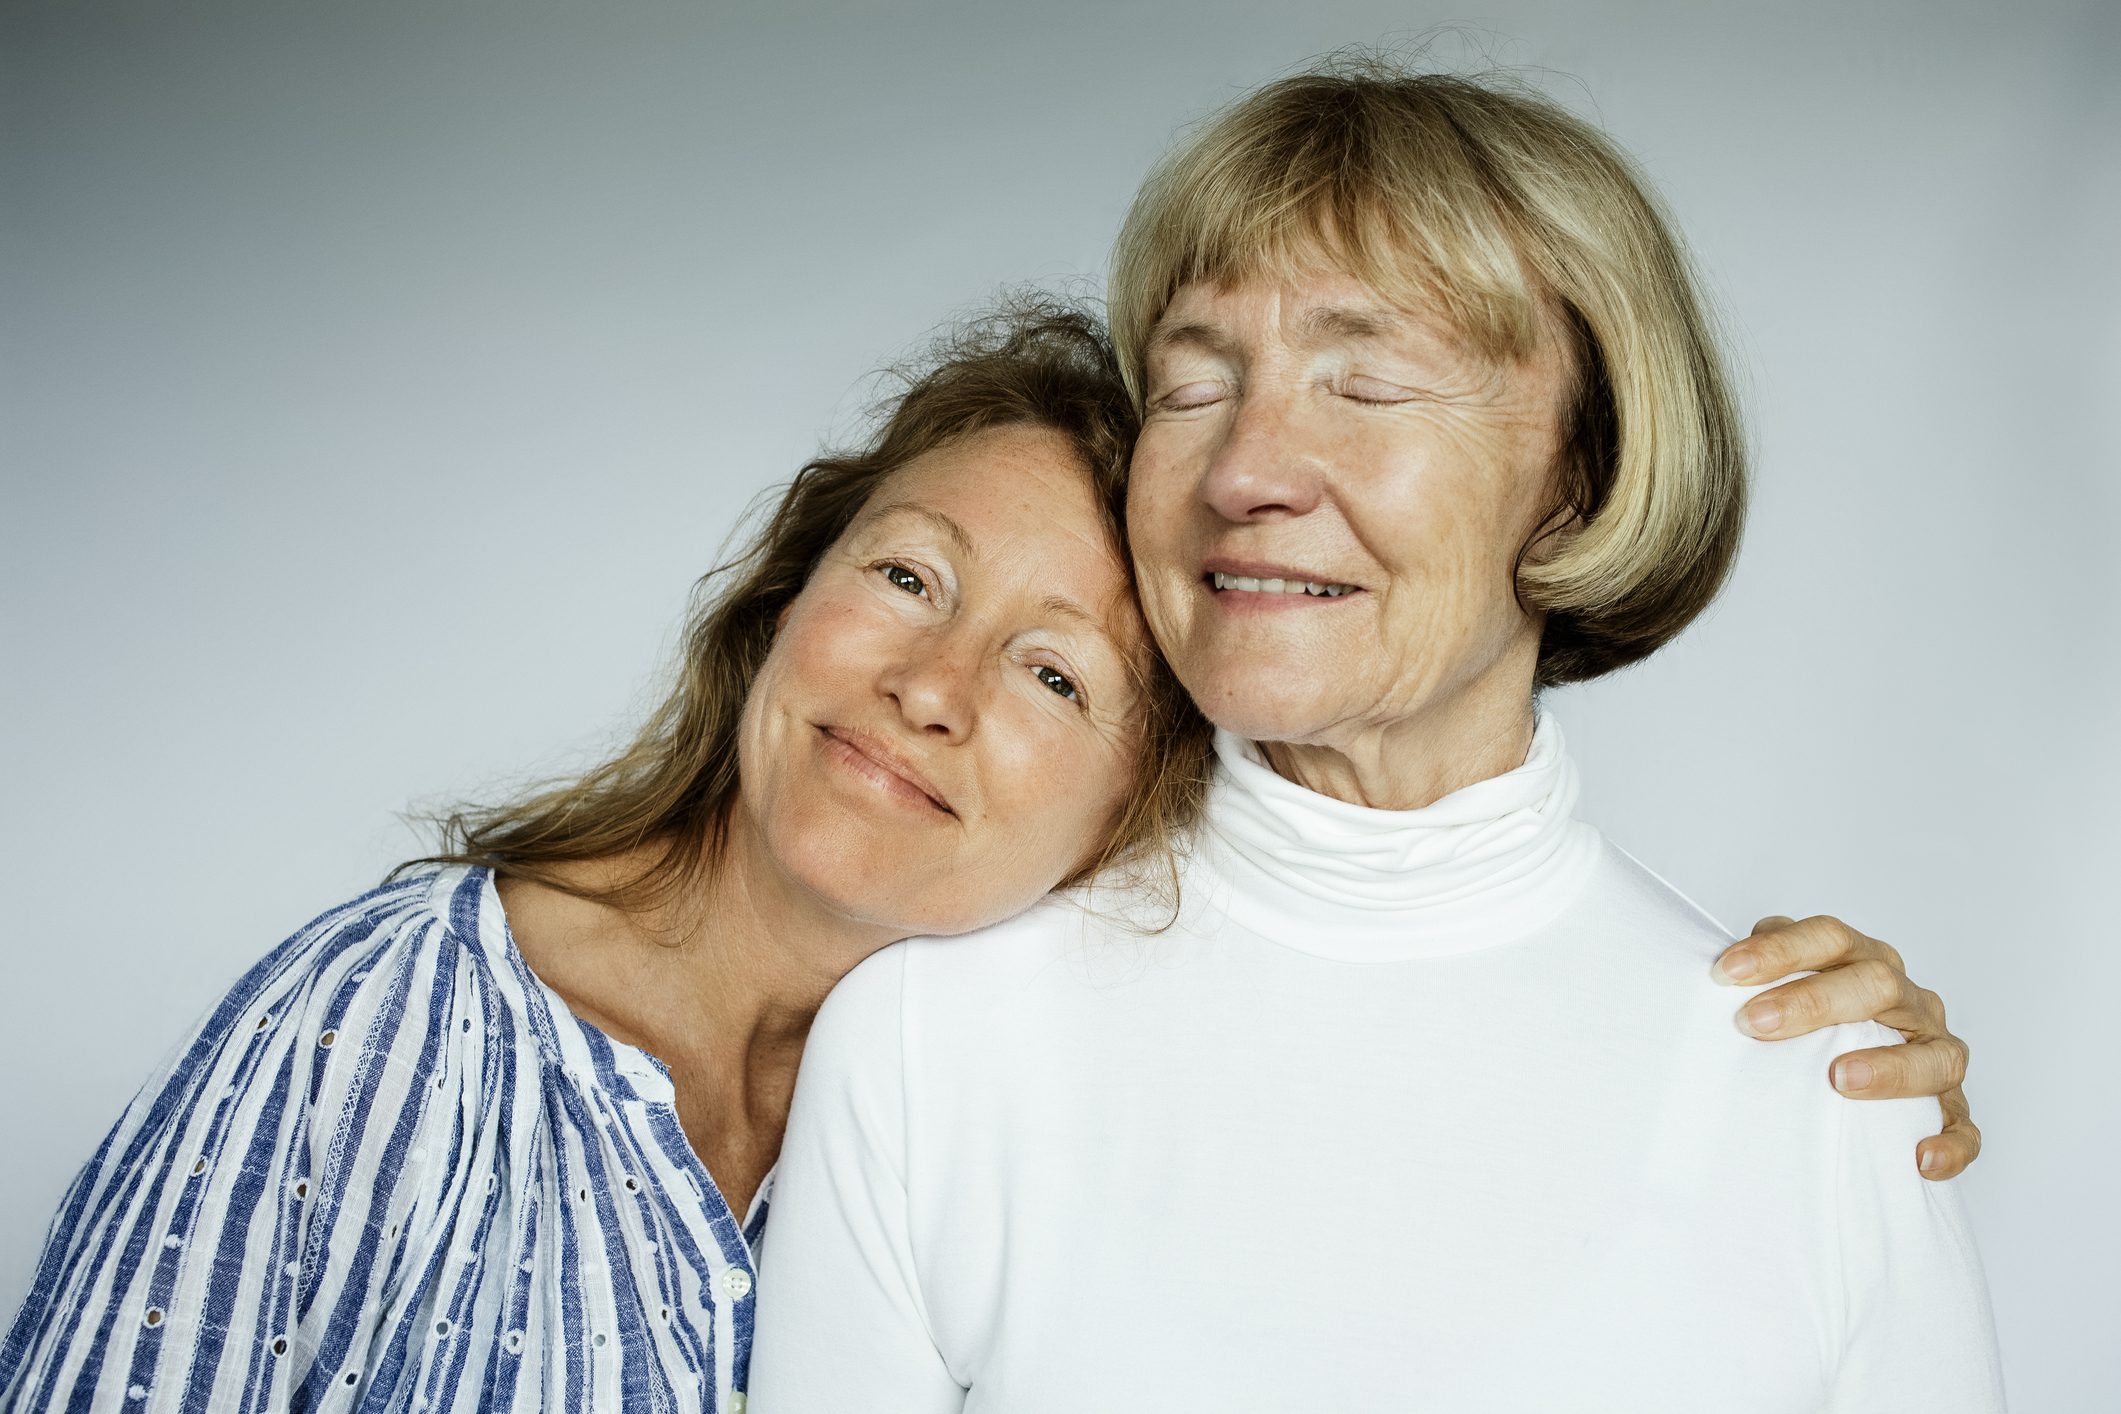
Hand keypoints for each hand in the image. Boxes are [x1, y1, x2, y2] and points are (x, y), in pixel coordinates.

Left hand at [1712, 914, 1977, 1179]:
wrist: (1850, 1077)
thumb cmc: (1809, 1026)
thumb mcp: (1782, 991)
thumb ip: (1758, 976)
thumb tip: (1717, 973)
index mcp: (1864, 961)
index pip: (1830, 939)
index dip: (1780, 950)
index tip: (1725, 972)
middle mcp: (1908, 1001)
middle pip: (1876, 984)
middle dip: (1814, 1002)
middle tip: (1755, 1023)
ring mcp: (1935, 1052)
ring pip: (1936, 1055)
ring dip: (1890, 1068)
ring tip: (1839, 1080)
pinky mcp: (1952, 1108)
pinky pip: (1964, 1126)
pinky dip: (1950, 1142)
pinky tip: (1920, 1158)